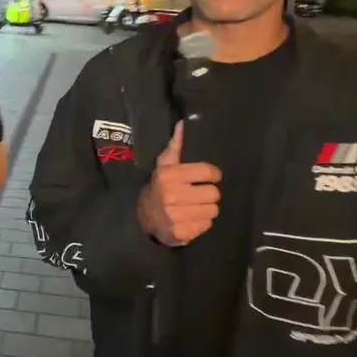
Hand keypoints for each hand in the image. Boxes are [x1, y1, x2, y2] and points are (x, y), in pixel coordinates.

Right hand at [137, 121, 220, 245]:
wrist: (142, 218)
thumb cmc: (159, 187)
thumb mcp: (164, 166)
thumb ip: (175, 146)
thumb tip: (181, 124)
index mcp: (170, 176)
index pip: (208, 172)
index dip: (213, 175)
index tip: (210, 177)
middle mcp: (173, 195)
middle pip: (214, 194)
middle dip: (209, 194)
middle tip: (199, 194)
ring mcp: (177, 216)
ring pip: (213, 210)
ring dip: (207, 209)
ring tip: (195, 207)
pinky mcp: (182, 233)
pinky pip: (207, 225)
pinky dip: (202, 222)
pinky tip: (191, 218)